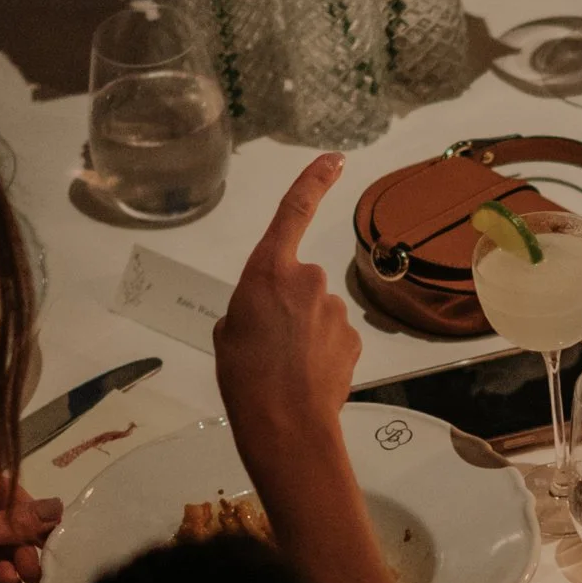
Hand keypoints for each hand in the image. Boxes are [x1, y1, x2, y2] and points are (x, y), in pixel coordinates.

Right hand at [214, 154, 357, 469]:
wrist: (284, 423)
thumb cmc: (244, 377)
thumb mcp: (228, 330)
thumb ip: (251, 304)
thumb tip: (269, 311)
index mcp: (267, 271)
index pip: (294, 211)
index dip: (315, 181)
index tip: (336, 160)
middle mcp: (307, 280)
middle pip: (299, 280)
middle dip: (287, 304)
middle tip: (267, 342)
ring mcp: (334, 308)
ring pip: (317, 311)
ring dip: (304, 331)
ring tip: (284, 365)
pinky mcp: (353, 336)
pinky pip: (333, 336)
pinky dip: (321, 351)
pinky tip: (306, 375)